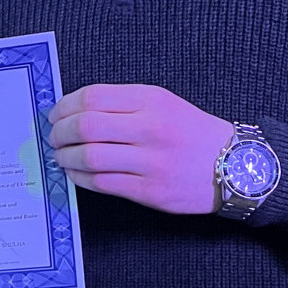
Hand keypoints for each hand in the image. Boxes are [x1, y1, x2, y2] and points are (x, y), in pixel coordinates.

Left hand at [48, 83, 232, 214]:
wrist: (234, 165)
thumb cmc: (192, 133)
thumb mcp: (163, 102)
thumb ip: (122, 103)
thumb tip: (74, 110)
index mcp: (151, 100)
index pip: (92, 97)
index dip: (64, 106)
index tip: (56, 114)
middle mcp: (150, 128)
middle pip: (85, 126)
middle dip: (59, 132)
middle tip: (53, 137)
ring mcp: (150, 161)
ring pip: (89, 157)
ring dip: (65, 157)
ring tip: (61, 156)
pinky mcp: (149, 190)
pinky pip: (102, 183)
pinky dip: (80, 177)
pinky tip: (76, 172)